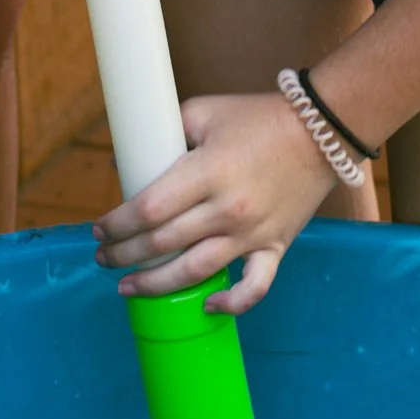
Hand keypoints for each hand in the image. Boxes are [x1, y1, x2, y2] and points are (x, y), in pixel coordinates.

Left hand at [92, 91, 338, 314]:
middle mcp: (228, 208)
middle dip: (124, 254)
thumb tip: (125, 160)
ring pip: (195, 272)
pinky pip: (254, 287)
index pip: (149, 208)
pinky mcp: (275, 246)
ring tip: (127, 287)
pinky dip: (231, 303)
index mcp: (208, 171)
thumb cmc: (257, 116)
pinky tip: (206, 306)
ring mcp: (253, 232)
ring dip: (155, 285)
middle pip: (163, 243)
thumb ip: (165, 131)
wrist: (319, 129)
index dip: (118, 223)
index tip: (99, 229)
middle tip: (103, 257)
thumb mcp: (204, 111)